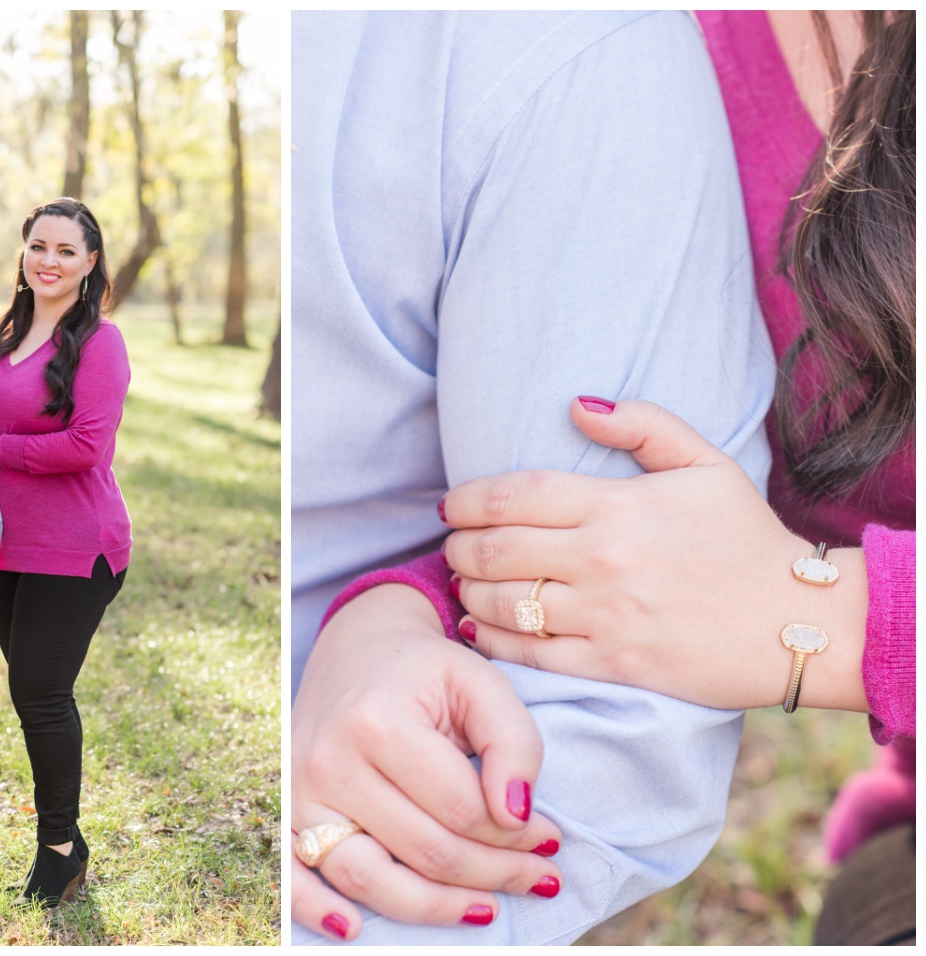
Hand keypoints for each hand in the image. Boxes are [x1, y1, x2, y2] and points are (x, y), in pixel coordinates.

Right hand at [292, 584, 562, 939]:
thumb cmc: (425, 670)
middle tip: (540, 876)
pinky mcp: (287, 808)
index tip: (551, 835)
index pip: (461, 810)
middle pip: (425, 850)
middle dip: (495, 873)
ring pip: (370, 878)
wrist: (358, 648)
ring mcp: (301, 790)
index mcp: (378, 721)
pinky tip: (354, 930)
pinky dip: (317, 910)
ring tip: (488, 908)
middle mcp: (329, 759)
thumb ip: (513, 742)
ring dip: (437, 908)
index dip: (516, 835)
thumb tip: (517, 816)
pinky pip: (296, 875)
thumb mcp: (481, 683)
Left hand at [442, 397, 868, 712]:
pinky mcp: (613, 663)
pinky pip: (530, 655)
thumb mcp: (706, 464)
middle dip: (459, 546)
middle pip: (496, 550)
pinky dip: (491, 641)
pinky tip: (476, 628)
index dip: (469, 500)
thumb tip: (576, 404)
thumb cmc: (748, 539)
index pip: (515, 495)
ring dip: (468, 591)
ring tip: (462, 582)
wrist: (801, 622)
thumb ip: (642, 425)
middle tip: (452, 545)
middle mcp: (602, 559)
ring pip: (504, 603)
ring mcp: (605, 615)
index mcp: (617, 506)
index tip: (453, 506)